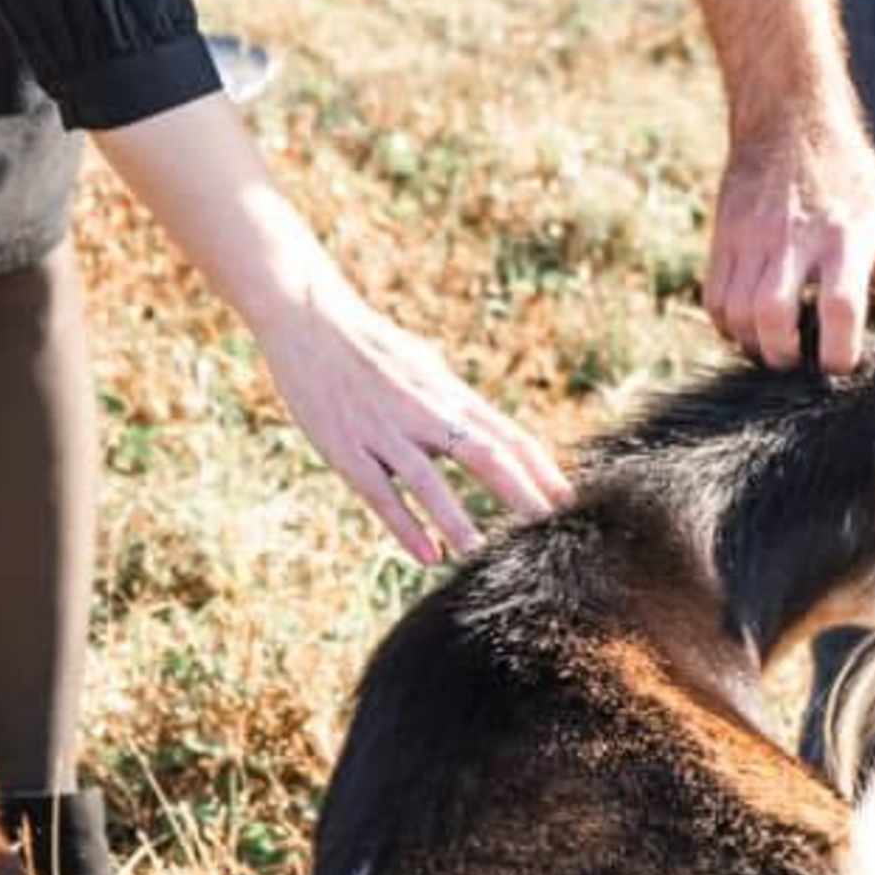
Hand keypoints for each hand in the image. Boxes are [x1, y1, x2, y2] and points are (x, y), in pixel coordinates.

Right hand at [255, 275, 567, 564]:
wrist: (307, 318)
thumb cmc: (369, 345)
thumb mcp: (422, 364)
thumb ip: (453, 399)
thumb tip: (485, 427)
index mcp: (447, 392)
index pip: (506, 434)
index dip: (540, 469)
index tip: (568, 501)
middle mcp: (423, 411)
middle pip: (482, 454)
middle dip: (519, 492)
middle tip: (548, 528)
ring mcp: (383, 430)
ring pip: (428, 480)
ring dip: (458, 518)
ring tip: (484, 551)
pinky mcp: (346, 448)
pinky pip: (380, 493)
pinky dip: (406, 526)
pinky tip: (428, 556)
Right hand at [706, 107, 874, 370]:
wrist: (790, 122)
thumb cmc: (851, 179)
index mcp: (844, 236)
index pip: (839, 308)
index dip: (839, 352)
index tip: (842, 365)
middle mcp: (793, 238)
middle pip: (773, 317)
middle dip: (785, 357)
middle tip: (801, 361)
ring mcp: (752, 237)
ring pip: (737, 313)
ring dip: (755, 344)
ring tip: (777, 345)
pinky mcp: (724, 236)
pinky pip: (714, 298)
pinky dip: (729, 325)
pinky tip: (751, 324)